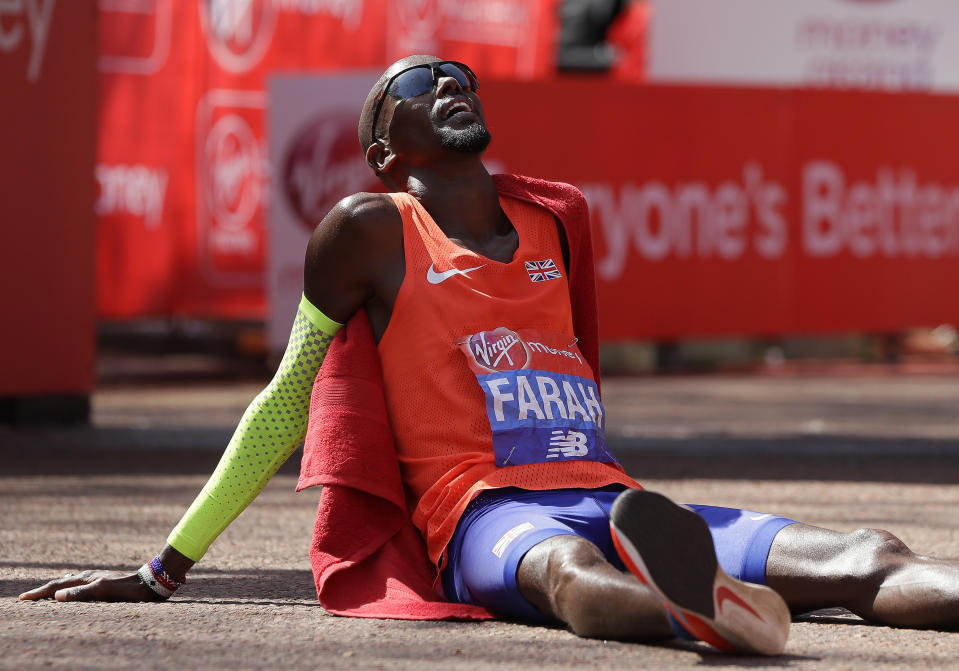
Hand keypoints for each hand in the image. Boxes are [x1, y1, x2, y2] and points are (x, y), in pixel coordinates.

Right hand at [18, 570, 160, 602]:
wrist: (149, 581)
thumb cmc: (127, 588)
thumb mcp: (102, 591)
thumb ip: (80, 593)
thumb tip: (56, 596)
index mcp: (85, 579)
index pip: (57, 586)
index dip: (40, 593)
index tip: (23, 599)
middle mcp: (89, 577)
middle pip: (61, 583)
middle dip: (44, 590)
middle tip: (28, 596)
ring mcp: (96, 578)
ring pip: (70, 582)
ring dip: (56, 587)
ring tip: (46, 591)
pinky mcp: (104, 582)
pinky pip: (80, 583)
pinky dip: (69, 585)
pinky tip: (73, 586)